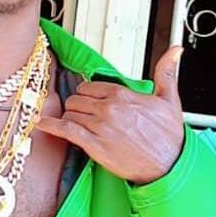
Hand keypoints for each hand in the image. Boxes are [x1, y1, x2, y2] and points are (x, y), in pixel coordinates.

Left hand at [36, 47, 184, 184]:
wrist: (168, 165)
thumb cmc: (168, 137)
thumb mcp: (170, 100)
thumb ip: (167, 73)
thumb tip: (175, 51)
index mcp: (123, 95)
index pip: (89, 87)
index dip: (87, 95)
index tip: (88, 101)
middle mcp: (109, 108)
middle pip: (76, 100)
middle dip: (77, 108)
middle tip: (83, 116)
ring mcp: (100, 127)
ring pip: (70, 114)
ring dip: (70, 120)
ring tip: (76, 127)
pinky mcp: (94, 145)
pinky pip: (65, 130)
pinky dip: (51, 126)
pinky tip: (41, 123)